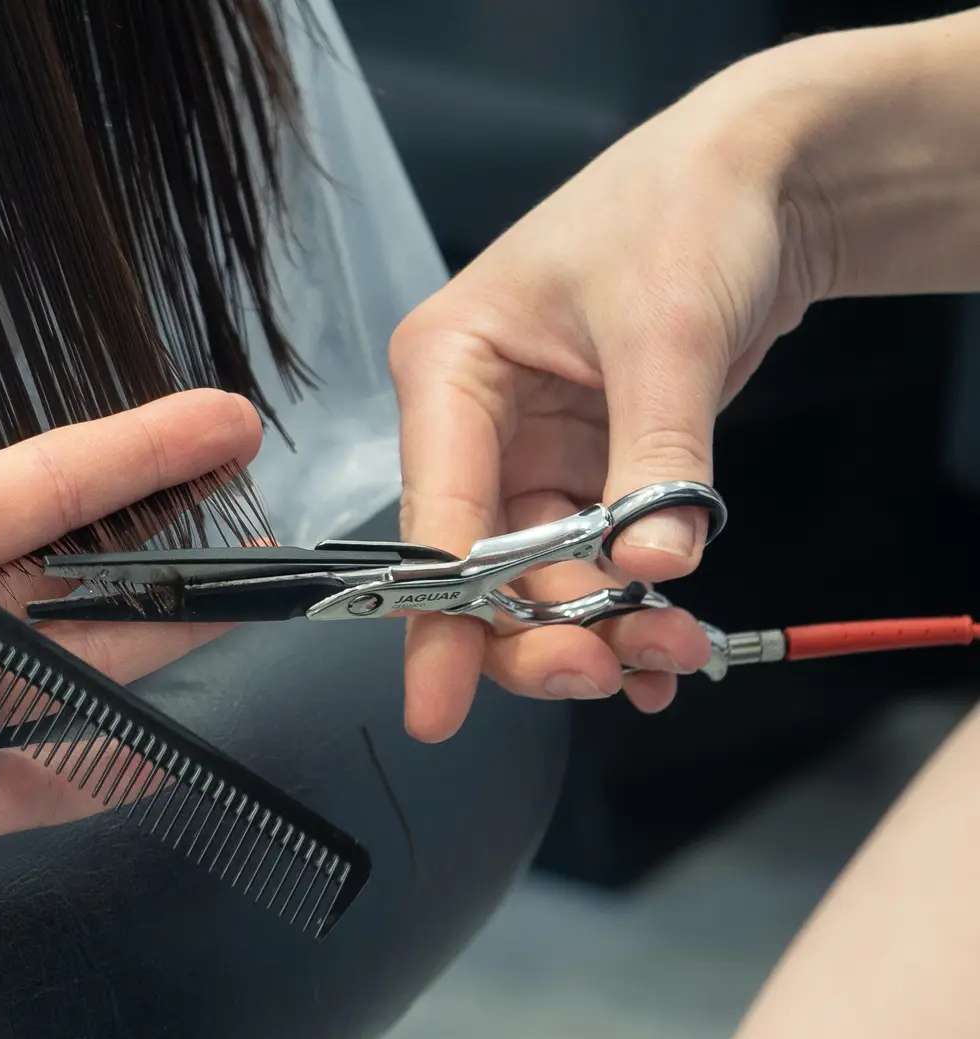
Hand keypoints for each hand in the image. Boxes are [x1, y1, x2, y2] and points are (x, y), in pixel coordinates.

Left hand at [0, 373, 262, 1028]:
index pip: (37, 485)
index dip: (134, 452)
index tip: (221, 425)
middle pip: (68, 568)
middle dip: (160, 537)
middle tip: (253, 516)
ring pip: (79, 660)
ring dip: (157, 636)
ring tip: (241, 608)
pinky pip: (56, 771)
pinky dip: (111, 766)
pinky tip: (169, 753)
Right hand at [387, 51, 835, 740]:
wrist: (766, 172)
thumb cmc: (687, 207)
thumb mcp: (669, 333)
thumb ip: (658, 460)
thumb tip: (655, 570)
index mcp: (449, 367)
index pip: (433, 515)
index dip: (437, 618)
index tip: (437, 705)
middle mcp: (475, 416)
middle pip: (480, 567)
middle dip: (541, 632)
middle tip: (611, 671)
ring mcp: (529, 446)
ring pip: (538, 577)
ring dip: (598, 627)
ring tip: (672, 654)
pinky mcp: (586, 463)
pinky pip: (592, 561)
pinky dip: (628, 607)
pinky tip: (663, 645)